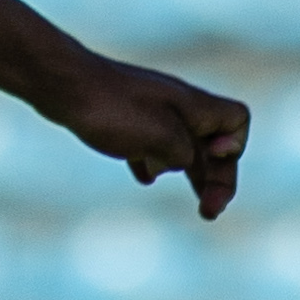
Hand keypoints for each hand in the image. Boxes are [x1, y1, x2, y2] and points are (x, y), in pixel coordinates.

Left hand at [48, 54, 247, 218]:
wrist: (62, 86)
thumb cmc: (112, 109)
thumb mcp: (160, 138)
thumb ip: (185, 155)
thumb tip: (182, 164)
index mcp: (193, 106)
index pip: (237, 120)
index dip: (234, 146)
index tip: (210, 160)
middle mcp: (176, 108)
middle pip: (212, 144)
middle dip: (215, 179)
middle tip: (209, 213)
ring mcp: (150, 113)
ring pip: (181, 146)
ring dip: (187, 172)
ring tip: (193, 202)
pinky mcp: (123, 120)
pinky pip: (149, 144)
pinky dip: (152, 162)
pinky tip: (142, 176)